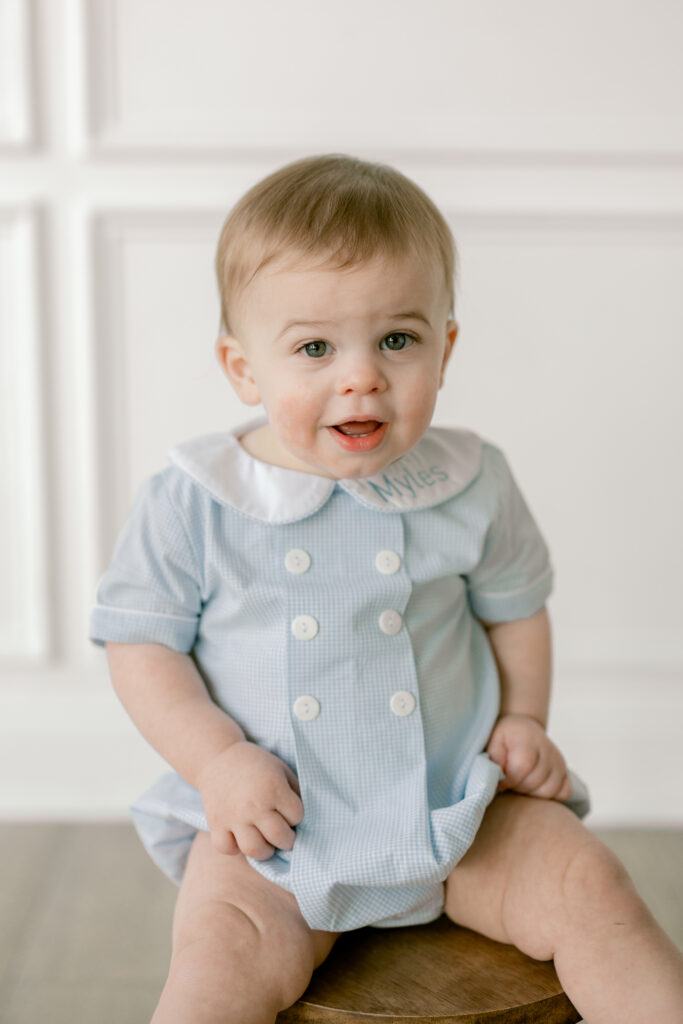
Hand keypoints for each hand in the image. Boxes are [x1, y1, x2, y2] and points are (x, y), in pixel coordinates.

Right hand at [197, 740, 303, 859]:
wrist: (217, 756)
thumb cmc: (255, 764)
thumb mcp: (281, 769)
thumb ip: (295, 791)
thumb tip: (307, 818)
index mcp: (273, 788)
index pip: (296, 817)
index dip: (296, 816)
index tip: (289, 811)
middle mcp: (254, 804)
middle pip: (279, 837)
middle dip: (286, 840)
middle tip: (283, 835)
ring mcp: (233, 816)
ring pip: (254, 849)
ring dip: (264, 850)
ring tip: (265, 842)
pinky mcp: (216, 822)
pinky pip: (227, 848)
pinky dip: (235, 848)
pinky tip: (241, 838)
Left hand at [486, 713, 571, 801]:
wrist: (523, 729)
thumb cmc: (506, 738)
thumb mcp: (494, 742)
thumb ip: (495, 759)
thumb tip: (499, 779)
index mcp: (528, 739)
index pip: (523, 766)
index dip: (509, 779)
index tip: (501, 781)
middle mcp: (548, 750)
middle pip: (535, 781)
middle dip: (519, 787)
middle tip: (510, 782)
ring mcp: (559, 762)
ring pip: (550, 790)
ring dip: (533, 793)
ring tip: (522, 784)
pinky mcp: (565, 772)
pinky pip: (564, 793)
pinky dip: (551, 796)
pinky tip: (536, 788)